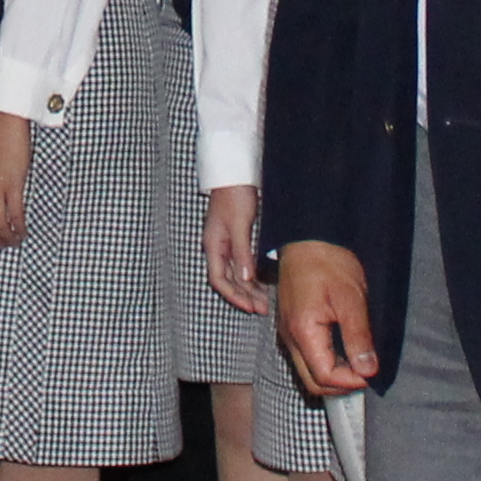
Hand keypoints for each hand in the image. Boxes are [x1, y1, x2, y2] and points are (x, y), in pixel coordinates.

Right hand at [202, 187, 269, 318]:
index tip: (250, 307)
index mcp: (213, 245)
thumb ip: (242, 252)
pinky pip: (245, 262)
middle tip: (263, 308)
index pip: (219, 280)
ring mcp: (228, 242)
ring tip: (267, 300)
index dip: (233, 296)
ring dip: (251, 288)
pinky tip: (266, 282)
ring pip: (238, 273)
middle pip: (230, 280)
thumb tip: (246, 280)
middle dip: (245, 296)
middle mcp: (219, 247)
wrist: (237, 172)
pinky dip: (254, 274)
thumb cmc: (234, 194)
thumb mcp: (239, 224)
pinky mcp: (239, 237)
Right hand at [275, 240, 378, 397]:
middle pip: (312, 382)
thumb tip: (368, 370)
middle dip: (341, 385)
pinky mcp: (292, 326)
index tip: (372, 374)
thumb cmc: (328, 262)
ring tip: (358, 362)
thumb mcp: (351, 299)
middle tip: (366, 374)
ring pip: (308, 371)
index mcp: (302, 331)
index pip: (324, 377)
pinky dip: (326, 361)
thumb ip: (358, 337)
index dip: (350, 382)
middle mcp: (289, 337)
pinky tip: (345, 350)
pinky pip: (307, 356)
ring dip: (334, 374)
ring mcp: (288, 333)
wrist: (308, 238)